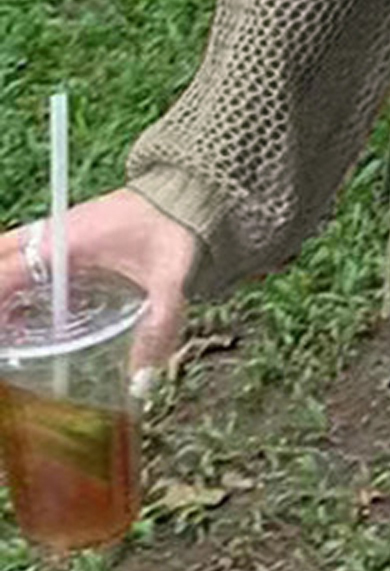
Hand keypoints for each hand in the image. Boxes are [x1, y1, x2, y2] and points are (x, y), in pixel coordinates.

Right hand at [0, 188, 196, 395]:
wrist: (190, 191)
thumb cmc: (176, 228)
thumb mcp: (171, 277)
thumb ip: (160, 325)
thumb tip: (142, 379)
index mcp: (65, 242)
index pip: (5, 272)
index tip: (3, 337)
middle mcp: (53, 232)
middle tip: (8, 334)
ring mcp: (59, 228)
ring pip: (9, 254)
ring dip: (5, 283)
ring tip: (15, 330)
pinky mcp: (69, 231)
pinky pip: (26, 252)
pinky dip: (18, 277)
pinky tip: (31, 313)